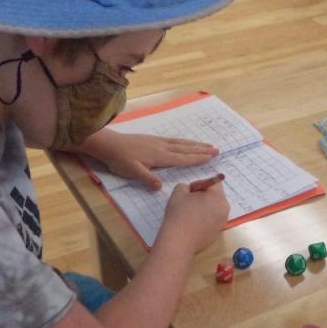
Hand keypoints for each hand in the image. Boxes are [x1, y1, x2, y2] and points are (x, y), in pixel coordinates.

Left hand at [84, 130, 218, 189]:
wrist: (109, 144)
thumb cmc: (120, 160)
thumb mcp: (132, 172)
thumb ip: (147, 178)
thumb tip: (160, 187)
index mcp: (160, 156)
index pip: (182, 158)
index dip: (197, 158)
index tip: (211, 156)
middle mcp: (162, 147)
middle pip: (186, 148)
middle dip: (202, 149)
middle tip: (217, 149)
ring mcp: (158, 142)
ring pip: (181, 143)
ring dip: (195, 144)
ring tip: (207, 144)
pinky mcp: (154, 140)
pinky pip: (174, 140)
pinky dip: (184, 141)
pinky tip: (187, 142)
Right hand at [160, 183, 229, 252]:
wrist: (179, 241)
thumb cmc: (179, 214)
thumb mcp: (179, 192)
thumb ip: (186, 186)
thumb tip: (191, 192)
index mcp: (218, 198)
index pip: (214, 183)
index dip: (200, 184)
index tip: (189, 192)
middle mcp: (224, 210)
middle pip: (215, 196)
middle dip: (203, 196)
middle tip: (188, 202)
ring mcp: (222, 223)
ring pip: (213, 209)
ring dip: (203, 208)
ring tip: (189, 214)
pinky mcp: (216, 234)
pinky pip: (211, 221)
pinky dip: (203, 220)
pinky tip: (192, 224)